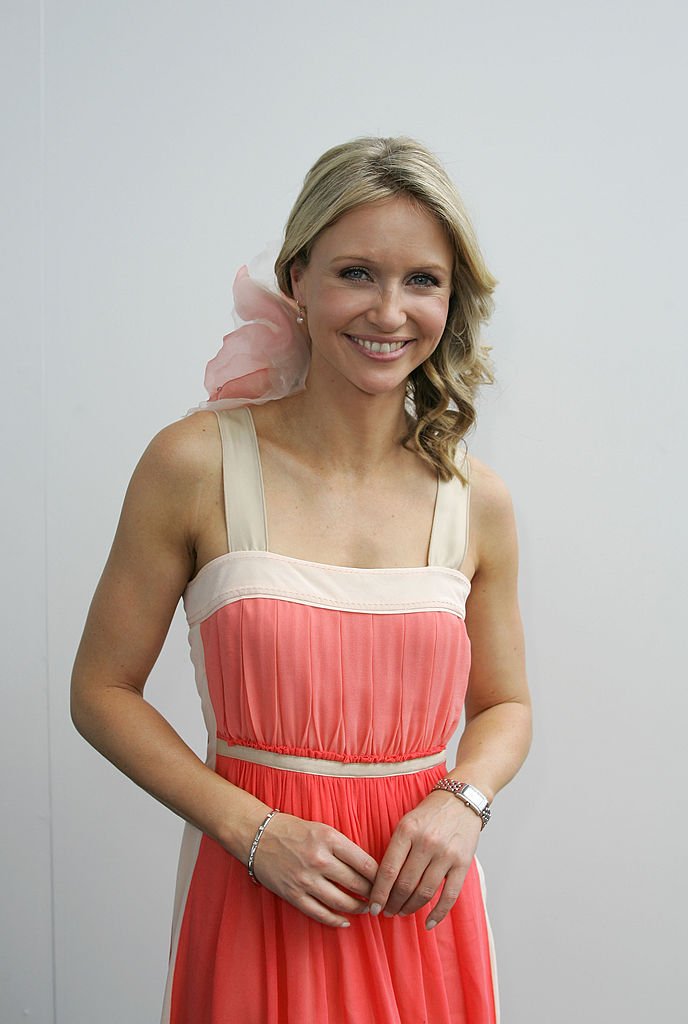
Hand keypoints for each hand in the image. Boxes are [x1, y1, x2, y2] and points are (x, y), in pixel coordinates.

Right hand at [250, 812, 378, 927]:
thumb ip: (345, 848)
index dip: (380, 877)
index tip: (387, 882)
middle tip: (381, 899)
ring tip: (366, 909)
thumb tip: (370, 870)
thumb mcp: (323, 830)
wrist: (259, 836)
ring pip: (341, 902)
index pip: (365, 863)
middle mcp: (319, 859)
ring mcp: (305, 879)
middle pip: (357, 884)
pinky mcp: (293, 894)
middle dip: (372, 895)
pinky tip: (345, 922)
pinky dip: (335, 920)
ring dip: (358, 909)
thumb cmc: (295, 830)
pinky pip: (319, 913)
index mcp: (329, 839)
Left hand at [368, 791, 481, 929]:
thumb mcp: (406, 822)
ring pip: (424, 892)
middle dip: (393, 903)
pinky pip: (449, 895)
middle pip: (405, 884)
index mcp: (407, 830)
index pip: (388, 870)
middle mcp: (426, 842)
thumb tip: (381, 883)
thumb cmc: (429, 814)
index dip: (379, 893)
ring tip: (403, 912)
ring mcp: (446, 854)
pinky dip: (438, 913)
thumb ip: (395, 849)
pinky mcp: (463, 863)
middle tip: (387, 912)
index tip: (373, 907)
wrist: (461, 799)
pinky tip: (428, 922)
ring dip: (411, 908)